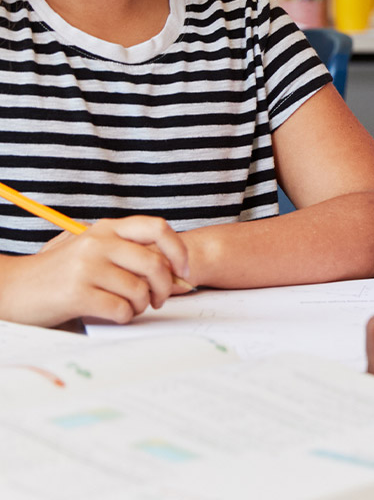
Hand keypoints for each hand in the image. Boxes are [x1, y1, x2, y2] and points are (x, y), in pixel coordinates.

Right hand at [0, 216, 188, 326]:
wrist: (11, 289)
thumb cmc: (58, 274)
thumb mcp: (92, 252)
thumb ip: (127, 254)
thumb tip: (176, 273)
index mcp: (106, 229)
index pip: (158, 228)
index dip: (178, 251)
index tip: (183, 271)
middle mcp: (98, 243)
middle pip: (155, 264)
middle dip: (164, 288)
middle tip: (157, 300)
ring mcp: (87, 267)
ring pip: (139, 290)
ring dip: (141, 306)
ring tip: (129, 308)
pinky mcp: (77, 293)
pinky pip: (121, 309)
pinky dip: (124, 317)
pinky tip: (112, 315)